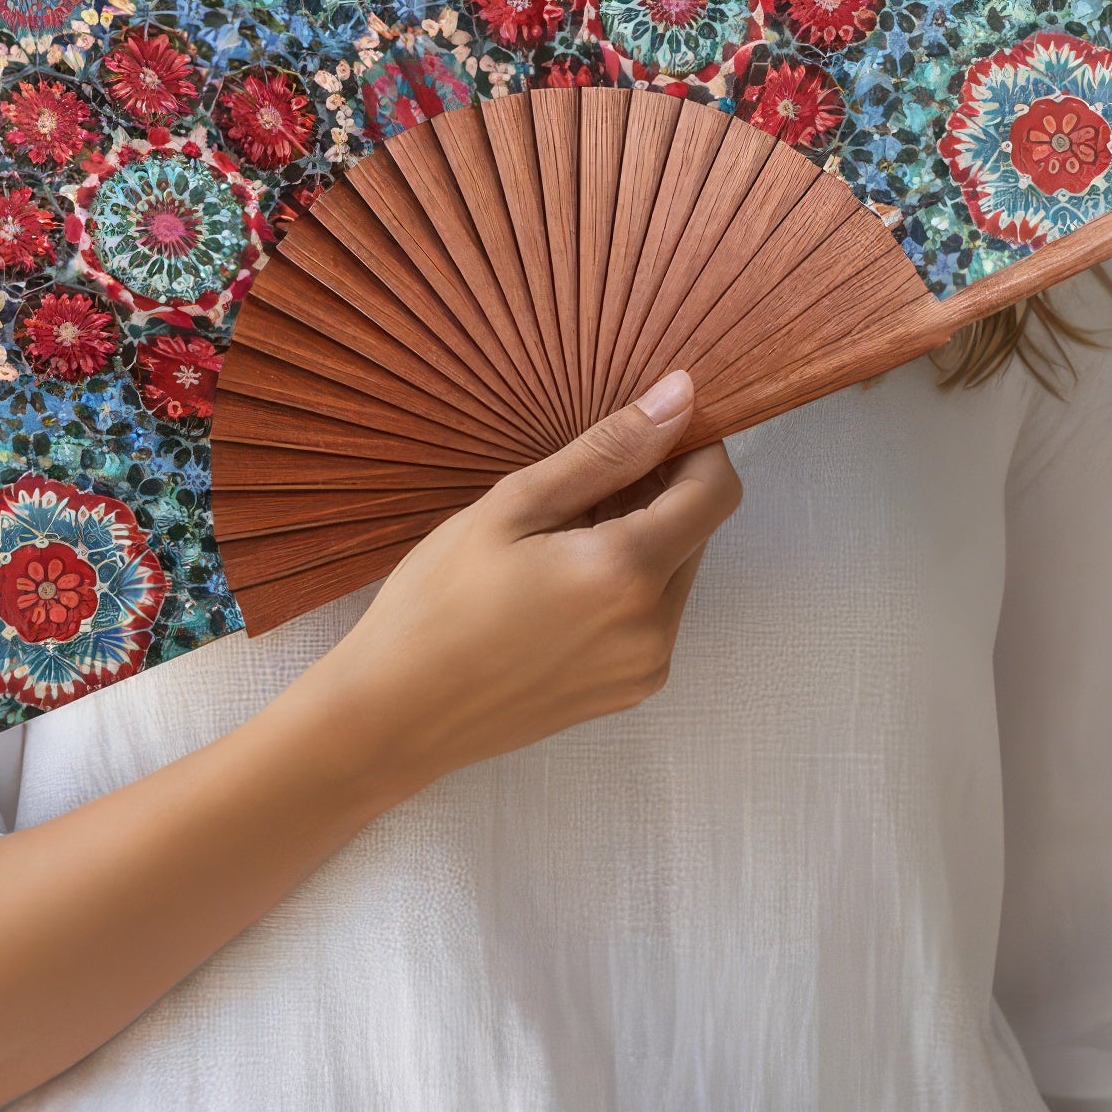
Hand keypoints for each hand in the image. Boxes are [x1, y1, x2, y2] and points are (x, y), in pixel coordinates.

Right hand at [299, 369, 742, 795]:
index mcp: (626, 574)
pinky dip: (625, 584)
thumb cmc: (437, 601)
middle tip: (578, 481)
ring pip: (674, 573)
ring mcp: (644, 668)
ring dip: (640, 538)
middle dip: (657, 492)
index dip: (694, 448)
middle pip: (697, 531)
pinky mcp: (628, 692)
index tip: (646, 429)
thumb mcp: (513, 505)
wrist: (395, 714)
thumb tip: (680, 396)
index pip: (716, 492)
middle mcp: (654, 629)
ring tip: (557, 535)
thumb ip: (607, 450)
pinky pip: (652, 617)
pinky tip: (558, 582)